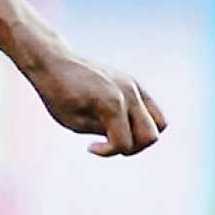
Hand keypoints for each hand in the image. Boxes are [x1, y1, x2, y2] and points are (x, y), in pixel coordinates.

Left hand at [20, 41, 166, 157]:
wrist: (55, 62)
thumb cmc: (58, 94)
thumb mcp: (75, 122)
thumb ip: (103, 132)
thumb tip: (124, 141)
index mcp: (112, 103)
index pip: (125, 143)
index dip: (108, 152)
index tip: (90, 147)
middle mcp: (129, 93)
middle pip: (151, 136)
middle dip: (131, 147)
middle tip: (108, 143)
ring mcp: (134, 86)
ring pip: (159, 123)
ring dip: (141, 135)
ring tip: (117, 134)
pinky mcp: (134, 82)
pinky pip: (152, 109)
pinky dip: (141, 122)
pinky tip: (118, 122)